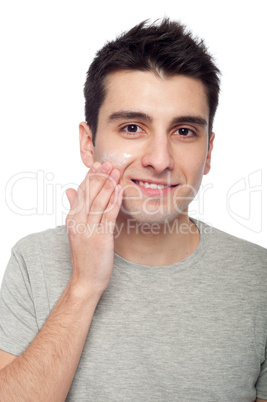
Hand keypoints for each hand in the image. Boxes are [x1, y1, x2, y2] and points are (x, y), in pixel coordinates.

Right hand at [65, 161, 122, 297]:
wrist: (86, 279)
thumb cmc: (84, 254)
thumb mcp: (75, 230)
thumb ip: (74, 208)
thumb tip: (69, 189)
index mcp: (71, 218)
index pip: (80, 192)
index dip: (89, 177)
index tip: (98, 164)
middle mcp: (78, 222)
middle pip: (89, 194)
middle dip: (99, 177)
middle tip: (109, 163)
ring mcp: (88, 230)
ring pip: (98, 202)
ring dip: (108, 185)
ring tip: (116, 172)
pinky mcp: (101, 238)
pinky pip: (108, 216)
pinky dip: (114, 201)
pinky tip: (119, 190)